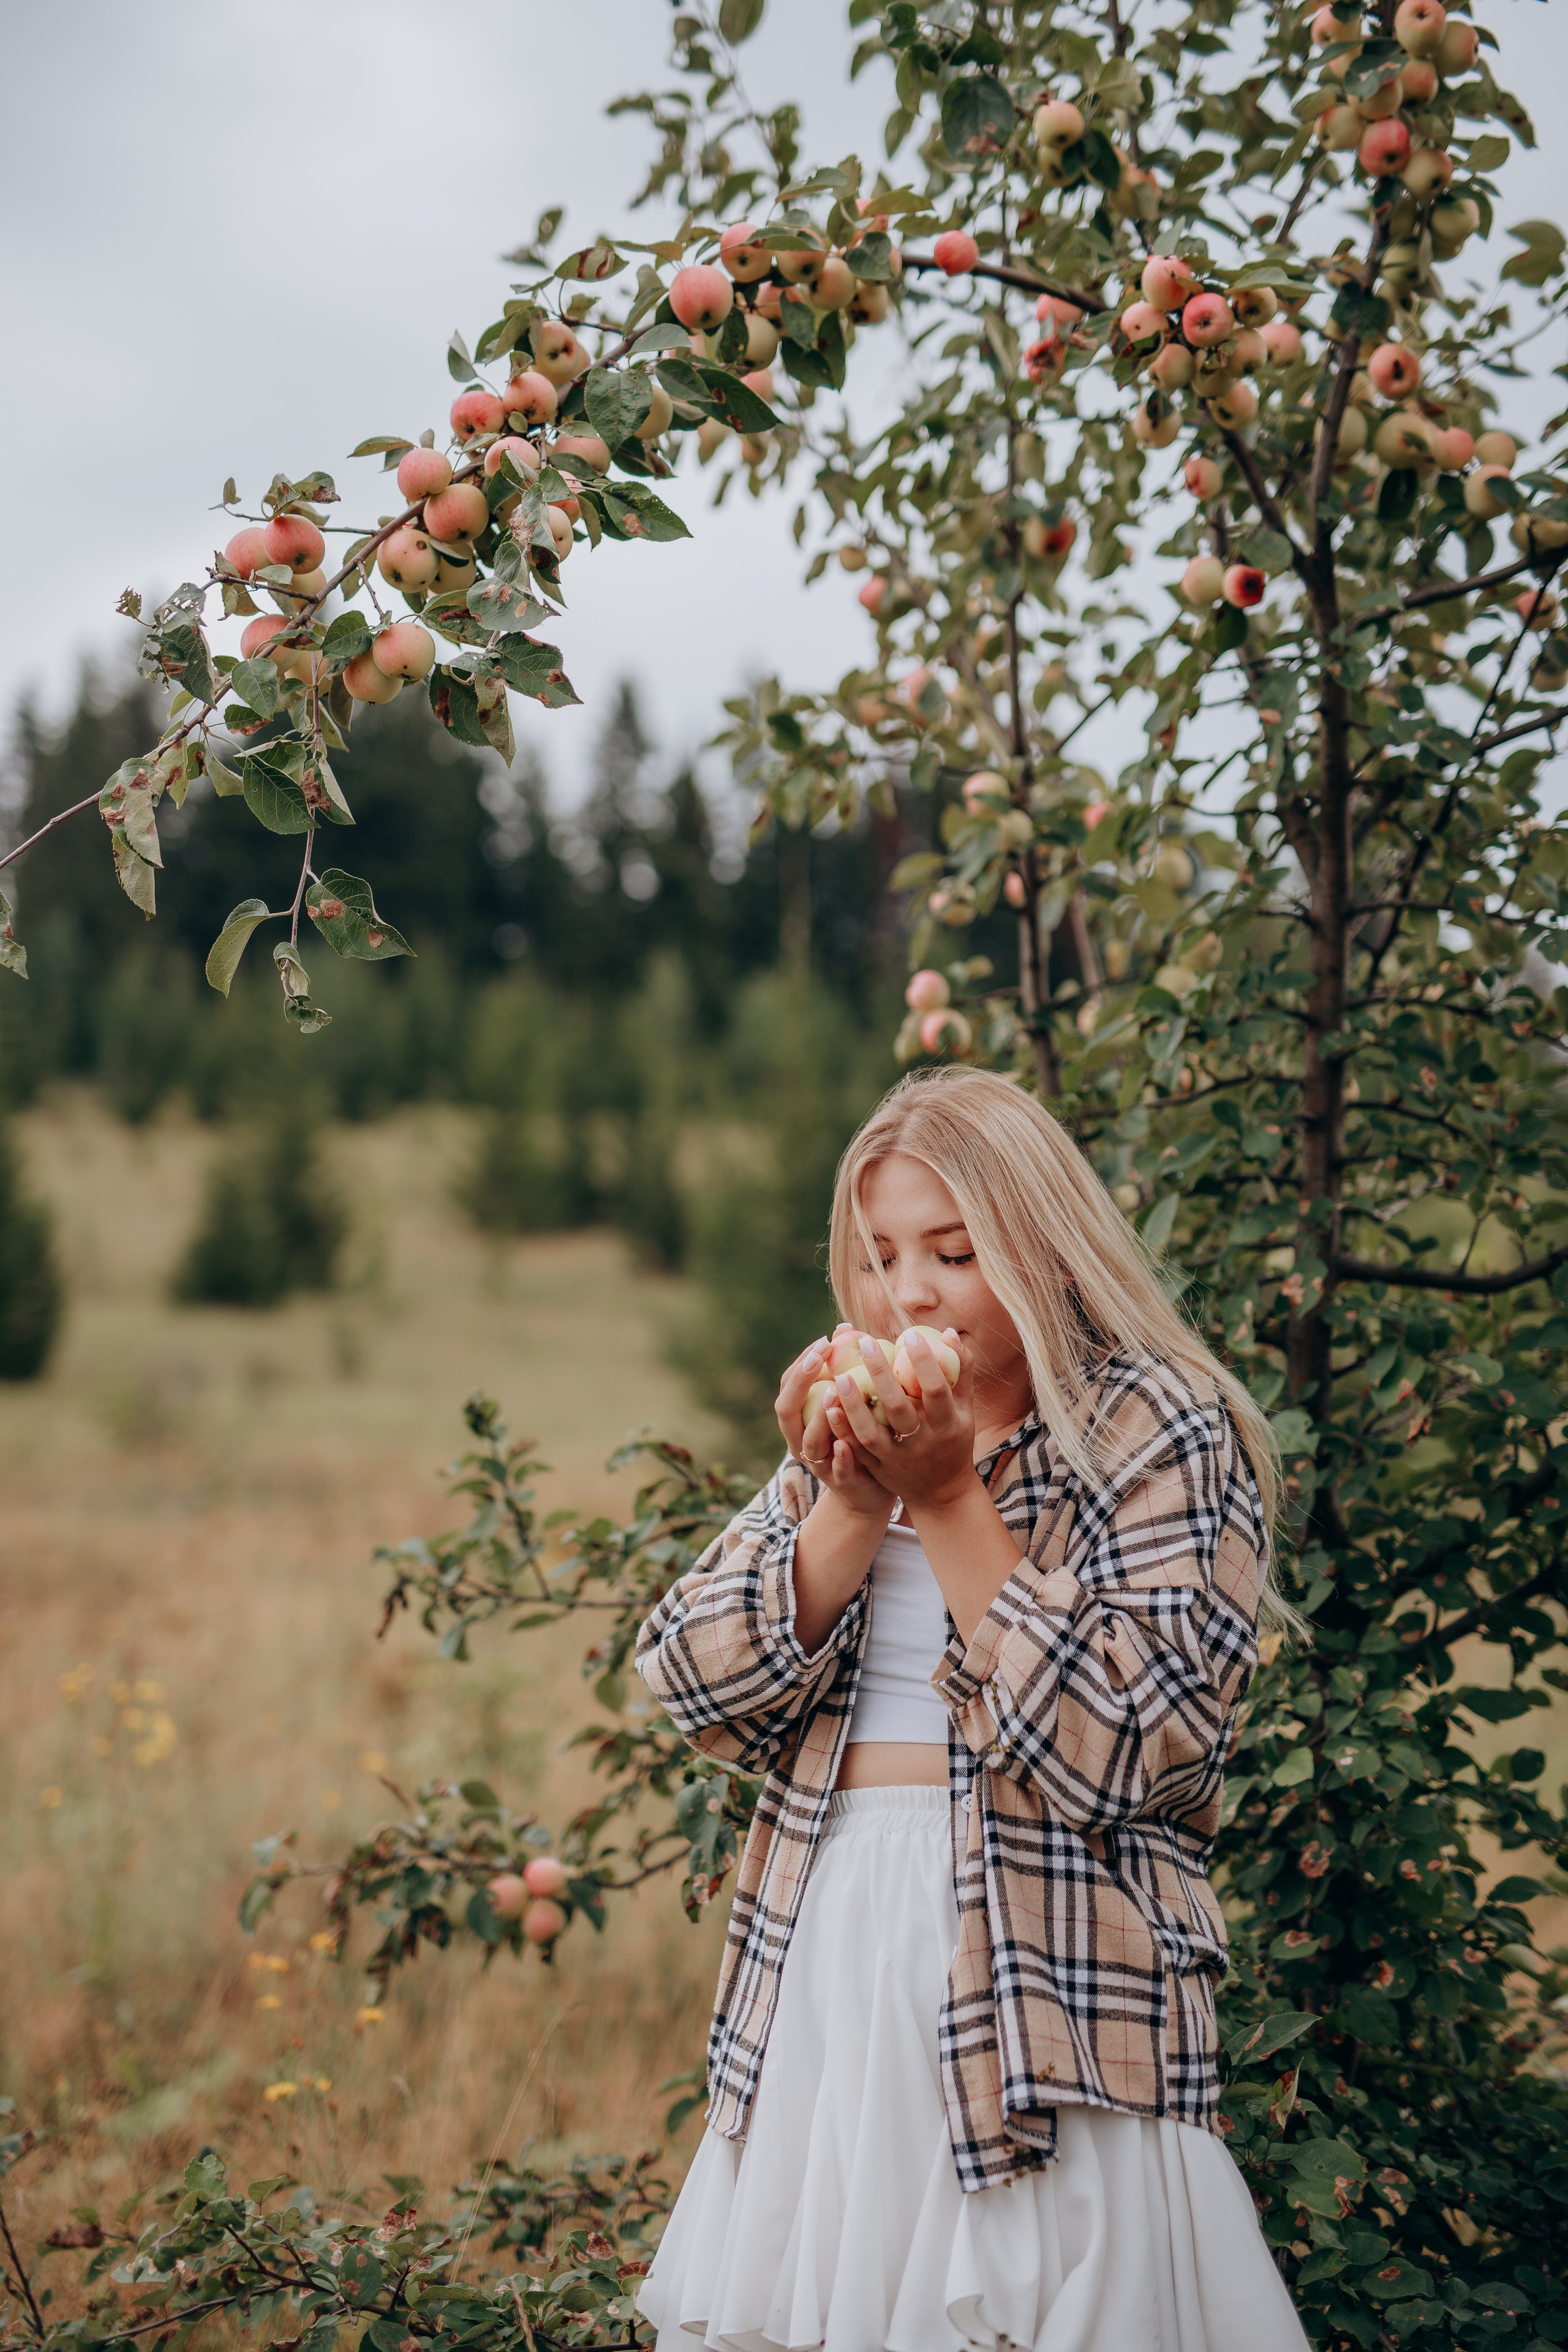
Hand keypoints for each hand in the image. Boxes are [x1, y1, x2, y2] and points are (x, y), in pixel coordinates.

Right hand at [775, 1326, 893, 1517]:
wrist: (870, 1489)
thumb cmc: (859, 1435)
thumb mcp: (849, 1403)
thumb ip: (844, 1369)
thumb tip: (845, 1326)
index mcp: (800, 1419)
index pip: (788, 1387)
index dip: (801, 1364)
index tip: (824, 1341)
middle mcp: (800, 1441)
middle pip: (786, 1410)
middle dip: (801, 1383)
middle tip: (821, 1358)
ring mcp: (818, 1463)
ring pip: (809, 1441)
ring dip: (819, 1417)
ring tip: (835, 1392)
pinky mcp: (840, 1482)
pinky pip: (836, 1469)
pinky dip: (839, 1456)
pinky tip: (846, 1441)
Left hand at [823, 1327, 979, 1513]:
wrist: (942, 1492)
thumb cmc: (954, 1439)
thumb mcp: (964, 1409)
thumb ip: (959, 1371)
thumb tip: (948, 1331)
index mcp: (948, 1426)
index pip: (935, 1389)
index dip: (924, 1362)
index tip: (909, 1335)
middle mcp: (923, 1444)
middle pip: (898, 1408)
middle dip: (881, 1375)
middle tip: (866, 1343)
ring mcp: (898, 1460)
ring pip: (872, 1433)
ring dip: (854, 1405)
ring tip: (841, 1376)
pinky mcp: (879, 1470)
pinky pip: (857, 1450)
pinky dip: (842, 1430)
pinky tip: (829, 1406)